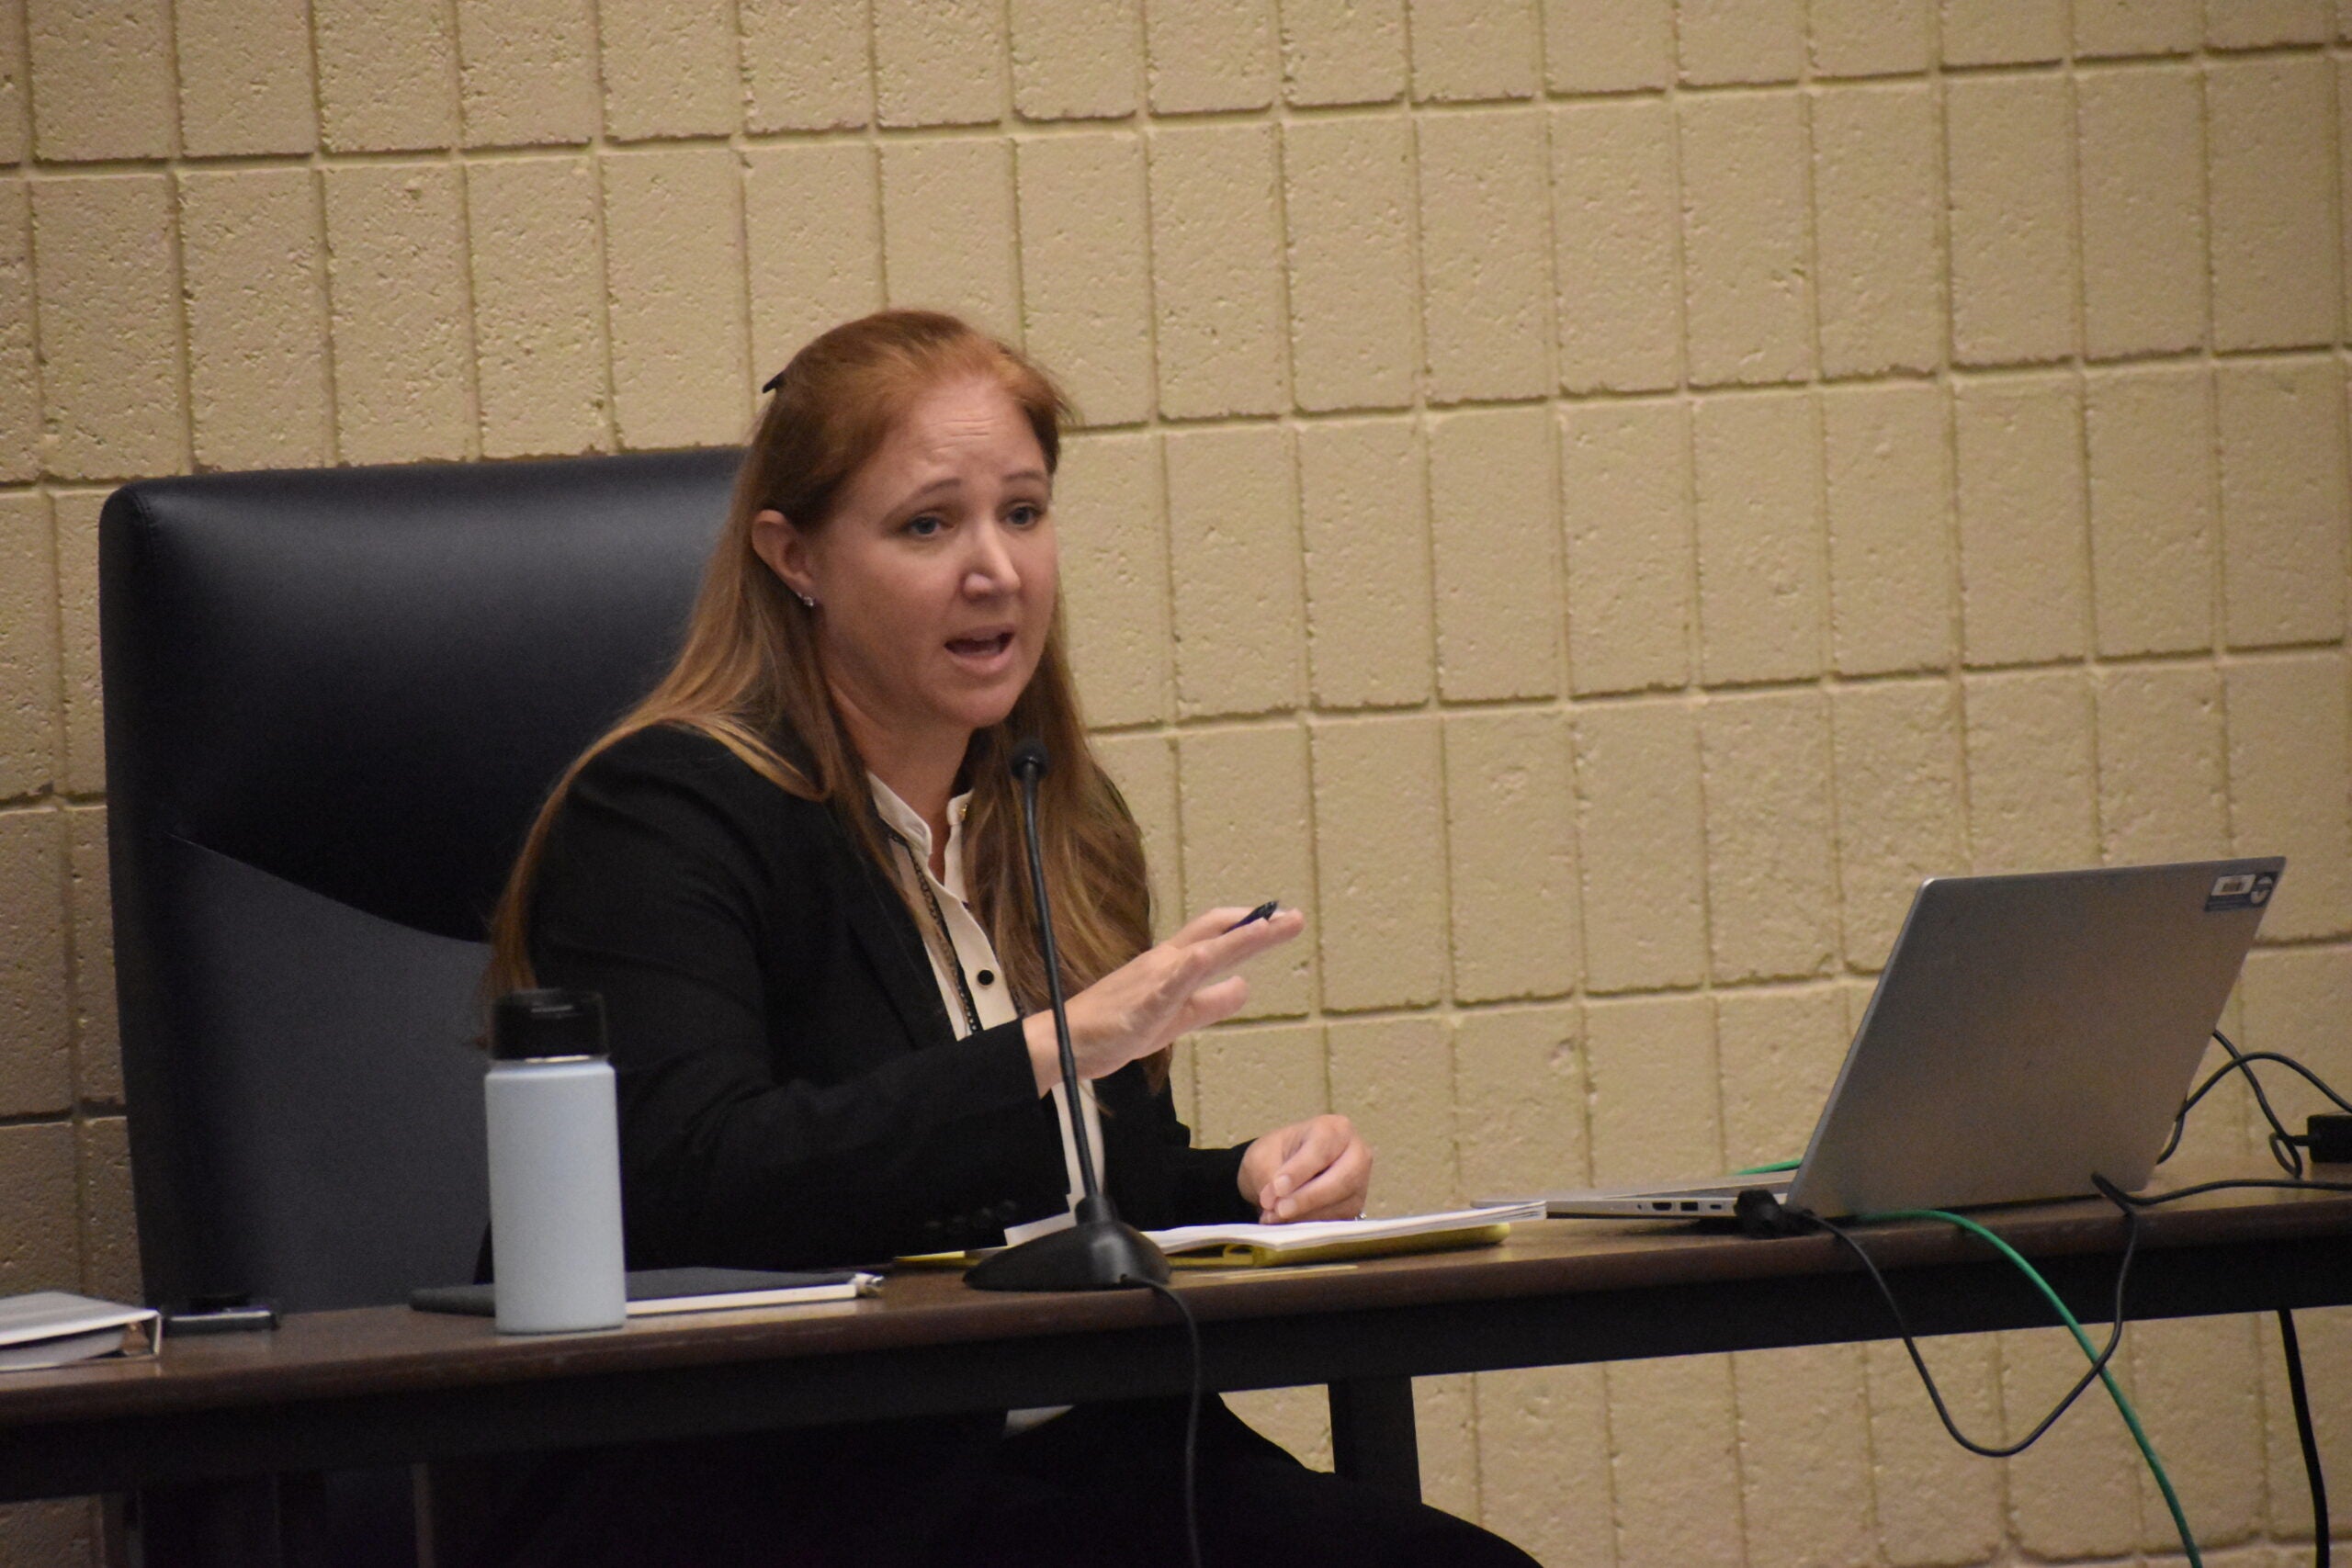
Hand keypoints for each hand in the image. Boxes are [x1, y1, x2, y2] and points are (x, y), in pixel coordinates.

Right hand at [1023, 905, 1305, 1092]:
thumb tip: (1246, 986)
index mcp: (1172, 965)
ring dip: (1238, 938)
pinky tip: (1208, 958)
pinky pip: (1167, 985)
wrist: (1067, 1042)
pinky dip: (1189, 969)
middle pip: (1217, 934)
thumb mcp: (1178, 1017)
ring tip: (1270, 927)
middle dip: (1257, 926)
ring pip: (1203, 952)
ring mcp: (1153, 980)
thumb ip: (1212, 1002)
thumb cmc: (1117, 1027)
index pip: (1216, 936)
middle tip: (1293, 918)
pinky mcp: (1142, 1004)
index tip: (1278, 920)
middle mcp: (1165, 963)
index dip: (1249, 927)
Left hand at [1237, 1115, 1371, 1222]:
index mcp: (1336, 1129)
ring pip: (1339, 1205)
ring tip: (1273, 1216)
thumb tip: (1277, 1205)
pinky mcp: (1353, 1208)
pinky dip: (1307, 1225)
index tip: (1278, 1187)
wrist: (1282, 1171)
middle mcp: (1357, 1154)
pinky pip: (1335, 1222)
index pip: (1322, 1149)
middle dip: (1308, 1197)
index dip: (1300, 1170)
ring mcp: (1359, 1184)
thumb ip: (1271, 1178)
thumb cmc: (1277, 1154)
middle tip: (1279, 1209)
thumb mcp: (1264, 1157)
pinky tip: (1284, 1223)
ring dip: (1304, 1215)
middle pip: (1342, 1179)